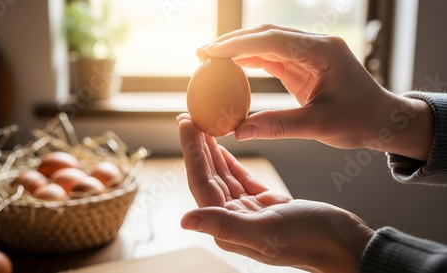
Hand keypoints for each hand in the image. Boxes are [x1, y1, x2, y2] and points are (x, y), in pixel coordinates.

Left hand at [178, 114, 373, 272]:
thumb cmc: (310, 240)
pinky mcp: (265, 204)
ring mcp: (249, 211)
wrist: (345, 244)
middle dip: (197, 147)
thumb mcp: (266, 231)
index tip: (185, 124)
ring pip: (223, 175)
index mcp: (228, 227)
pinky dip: (231, 162)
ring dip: (212, 151)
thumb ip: (224, 226)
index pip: (201, 183)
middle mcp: (233, 220)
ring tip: (203, 125)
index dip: (191, 152)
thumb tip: (185, 220)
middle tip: (188, 117)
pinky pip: (241, 178)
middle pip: (208, 176)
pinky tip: (223, 147)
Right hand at [199, 23, 432, 161]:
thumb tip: (240, 132)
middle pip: (267, 35)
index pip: (273, 40)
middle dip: (233, 42)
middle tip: (202, 53)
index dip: (239, 45)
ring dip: (239, 49)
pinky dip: (250, 61)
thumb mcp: (320, 125)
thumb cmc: (360, 120)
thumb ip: (279, 126)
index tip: (210, 53)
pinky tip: (231, 67)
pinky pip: (272, 58)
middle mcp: (315, 46)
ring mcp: (309, 53)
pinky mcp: (304, 65)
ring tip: (210, 59)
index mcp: (323, 52)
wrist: (383, 120)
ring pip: (267, 43)